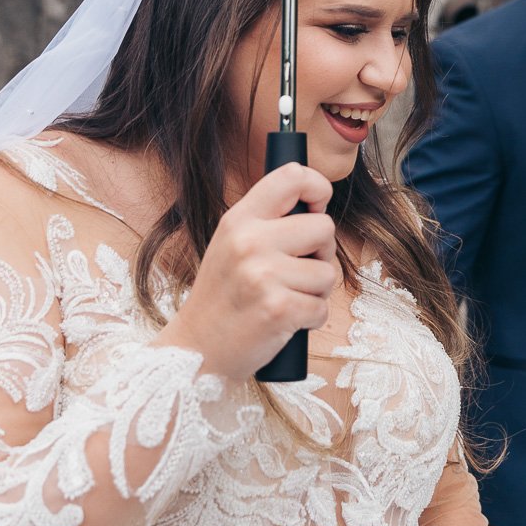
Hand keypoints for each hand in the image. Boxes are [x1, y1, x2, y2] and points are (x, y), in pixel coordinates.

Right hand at [157, 163, 337, 381]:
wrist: (197, 349)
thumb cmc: (222, 297)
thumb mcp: (231, 244)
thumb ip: (266, 221)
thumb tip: (316, 204)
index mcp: (239, 219)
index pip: (292, 176)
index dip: (318, 187)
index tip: (317, 208)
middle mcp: (250, 241)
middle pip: (324, 227)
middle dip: (321, 253)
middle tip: (296, 271)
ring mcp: (263, 275)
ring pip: (328, 273)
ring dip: (315, 292)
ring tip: (284, 297)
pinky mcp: (278, 309)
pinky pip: (322, 308)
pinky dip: (310, 319)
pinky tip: (285, 321)